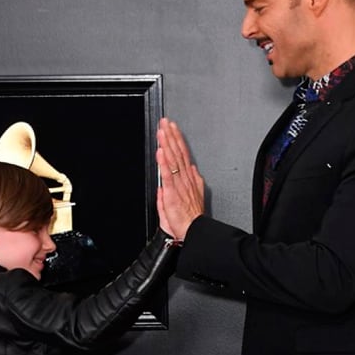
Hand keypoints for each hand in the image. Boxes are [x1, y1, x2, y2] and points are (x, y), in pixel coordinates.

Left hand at [156, 117, 204, 239]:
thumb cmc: (190, 219)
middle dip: (171, 136)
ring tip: (162, 130)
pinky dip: (164, 161)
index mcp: (189, 179)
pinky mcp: (173, 192)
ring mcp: (179, 184)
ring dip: (167, 144)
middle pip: (177, 152)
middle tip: (166, 122)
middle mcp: (185, 178)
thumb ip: (190, 181)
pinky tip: (161, 151)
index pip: (182, 154)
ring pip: (173, 159)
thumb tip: (189, 170)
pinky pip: (168, 173)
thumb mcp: (191, 196)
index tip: (172, 128)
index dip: (177, 140)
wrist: (193, 232)